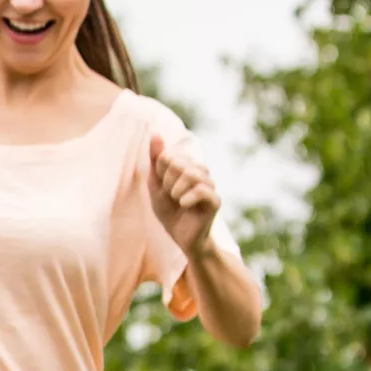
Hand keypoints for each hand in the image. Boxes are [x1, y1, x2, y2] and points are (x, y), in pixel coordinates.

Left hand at [148, 135, 218, 255]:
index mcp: (187, 165)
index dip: (160, 171)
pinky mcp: (215, 201)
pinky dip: (187, 197)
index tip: (163, 186)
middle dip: (167, 180)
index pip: (169, 154)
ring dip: (175, 189)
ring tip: (176, 200)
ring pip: (191, 173)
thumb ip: (156, 159)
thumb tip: (155, 132)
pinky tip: (183, 205)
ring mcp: (210, 185)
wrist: (181, 238)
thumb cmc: (169, 211)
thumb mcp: (156, 184)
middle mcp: (201, 171)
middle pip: (179, 162)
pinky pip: (202, 190)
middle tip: (170, 195)